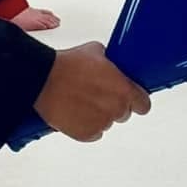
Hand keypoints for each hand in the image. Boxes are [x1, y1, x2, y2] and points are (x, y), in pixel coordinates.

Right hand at [33, 42, 151, 141]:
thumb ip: (111, 64)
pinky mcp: (85, 134)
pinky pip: (92, 133)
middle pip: (123, 113)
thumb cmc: (68, 65)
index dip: (136, 101)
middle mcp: (116, 109)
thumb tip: (111, 66)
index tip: (131, 99)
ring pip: (106, 122)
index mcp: (124, 90)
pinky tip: (75, 112)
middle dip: (113, 105)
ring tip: (81, 101)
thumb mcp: (96, 52)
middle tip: (97, 95)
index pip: (144, 105)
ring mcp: (101, 123)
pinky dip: (85, 125)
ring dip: (98, 115)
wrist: (42, 79)